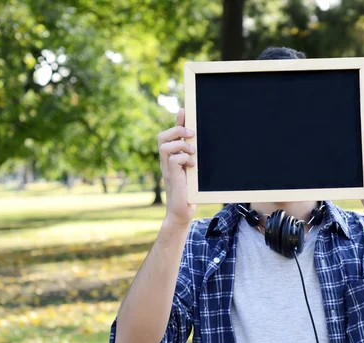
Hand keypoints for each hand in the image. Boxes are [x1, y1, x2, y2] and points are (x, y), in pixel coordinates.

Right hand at [158, 108, 197, 227]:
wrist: (182, 212)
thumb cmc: (189, 193)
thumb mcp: (193, 172)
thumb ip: (193, 159)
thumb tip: (201, 146)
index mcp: (171, 158)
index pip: (170, 134)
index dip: (177, 121)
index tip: (185, 110)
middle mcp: (166, 161)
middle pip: (162, 136)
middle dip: (177, 129)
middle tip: (192, 133)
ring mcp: (167, 168)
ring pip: (165, 145)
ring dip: (181, 145)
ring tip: (193, 152)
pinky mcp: (171, 176)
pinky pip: (173, 159)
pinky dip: (184, 159)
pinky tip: (192, 166)